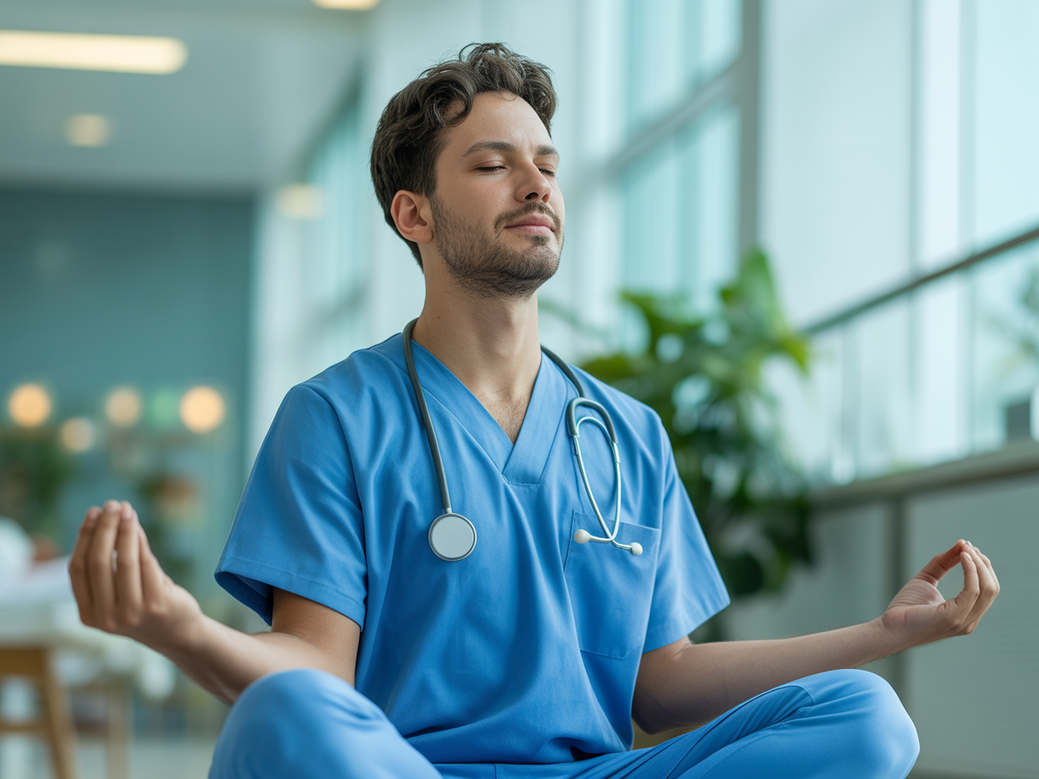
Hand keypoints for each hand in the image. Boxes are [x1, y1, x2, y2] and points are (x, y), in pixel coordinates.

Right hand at [69, 500, 202, 651]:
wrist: (177, 632)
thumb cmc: (144, 604)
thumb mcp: (118, 592)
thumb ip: (108, 566)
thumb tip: (108, 519)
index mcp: (88, 615)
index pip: (78, 569)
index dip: (84, 537)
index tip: (93, 513)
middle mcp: (106, 618)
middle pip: (98, 562)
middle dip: (105, 529)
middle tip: (111, 505)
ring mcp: (131, 614)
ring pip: (123, 561)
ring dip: (124, 530)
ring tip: (126, 509)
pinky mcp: (156, 605)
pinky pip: (146, 564)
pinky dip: (140, 541)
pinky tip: (138, 527)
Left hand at [881, 539, 998, 649]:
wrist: (889, 629)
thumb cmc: (905, 607)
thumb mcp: (926, 579)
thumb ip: (943, 563)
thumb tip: (961, 543)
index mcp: (966, 615)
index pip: (988, 590)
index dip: (982, 567)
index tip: (967, 547)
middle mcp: (970, 621)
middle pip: (992, 588)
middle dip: (982, 564)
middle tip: (968, 545)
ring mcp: (964, 621)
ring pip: (987, 589)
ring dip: (978, 564)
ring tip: (965, 548)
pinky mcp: (954, 618)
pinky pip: (972, 591)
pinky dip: (971, 571)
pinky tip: (962, 556)